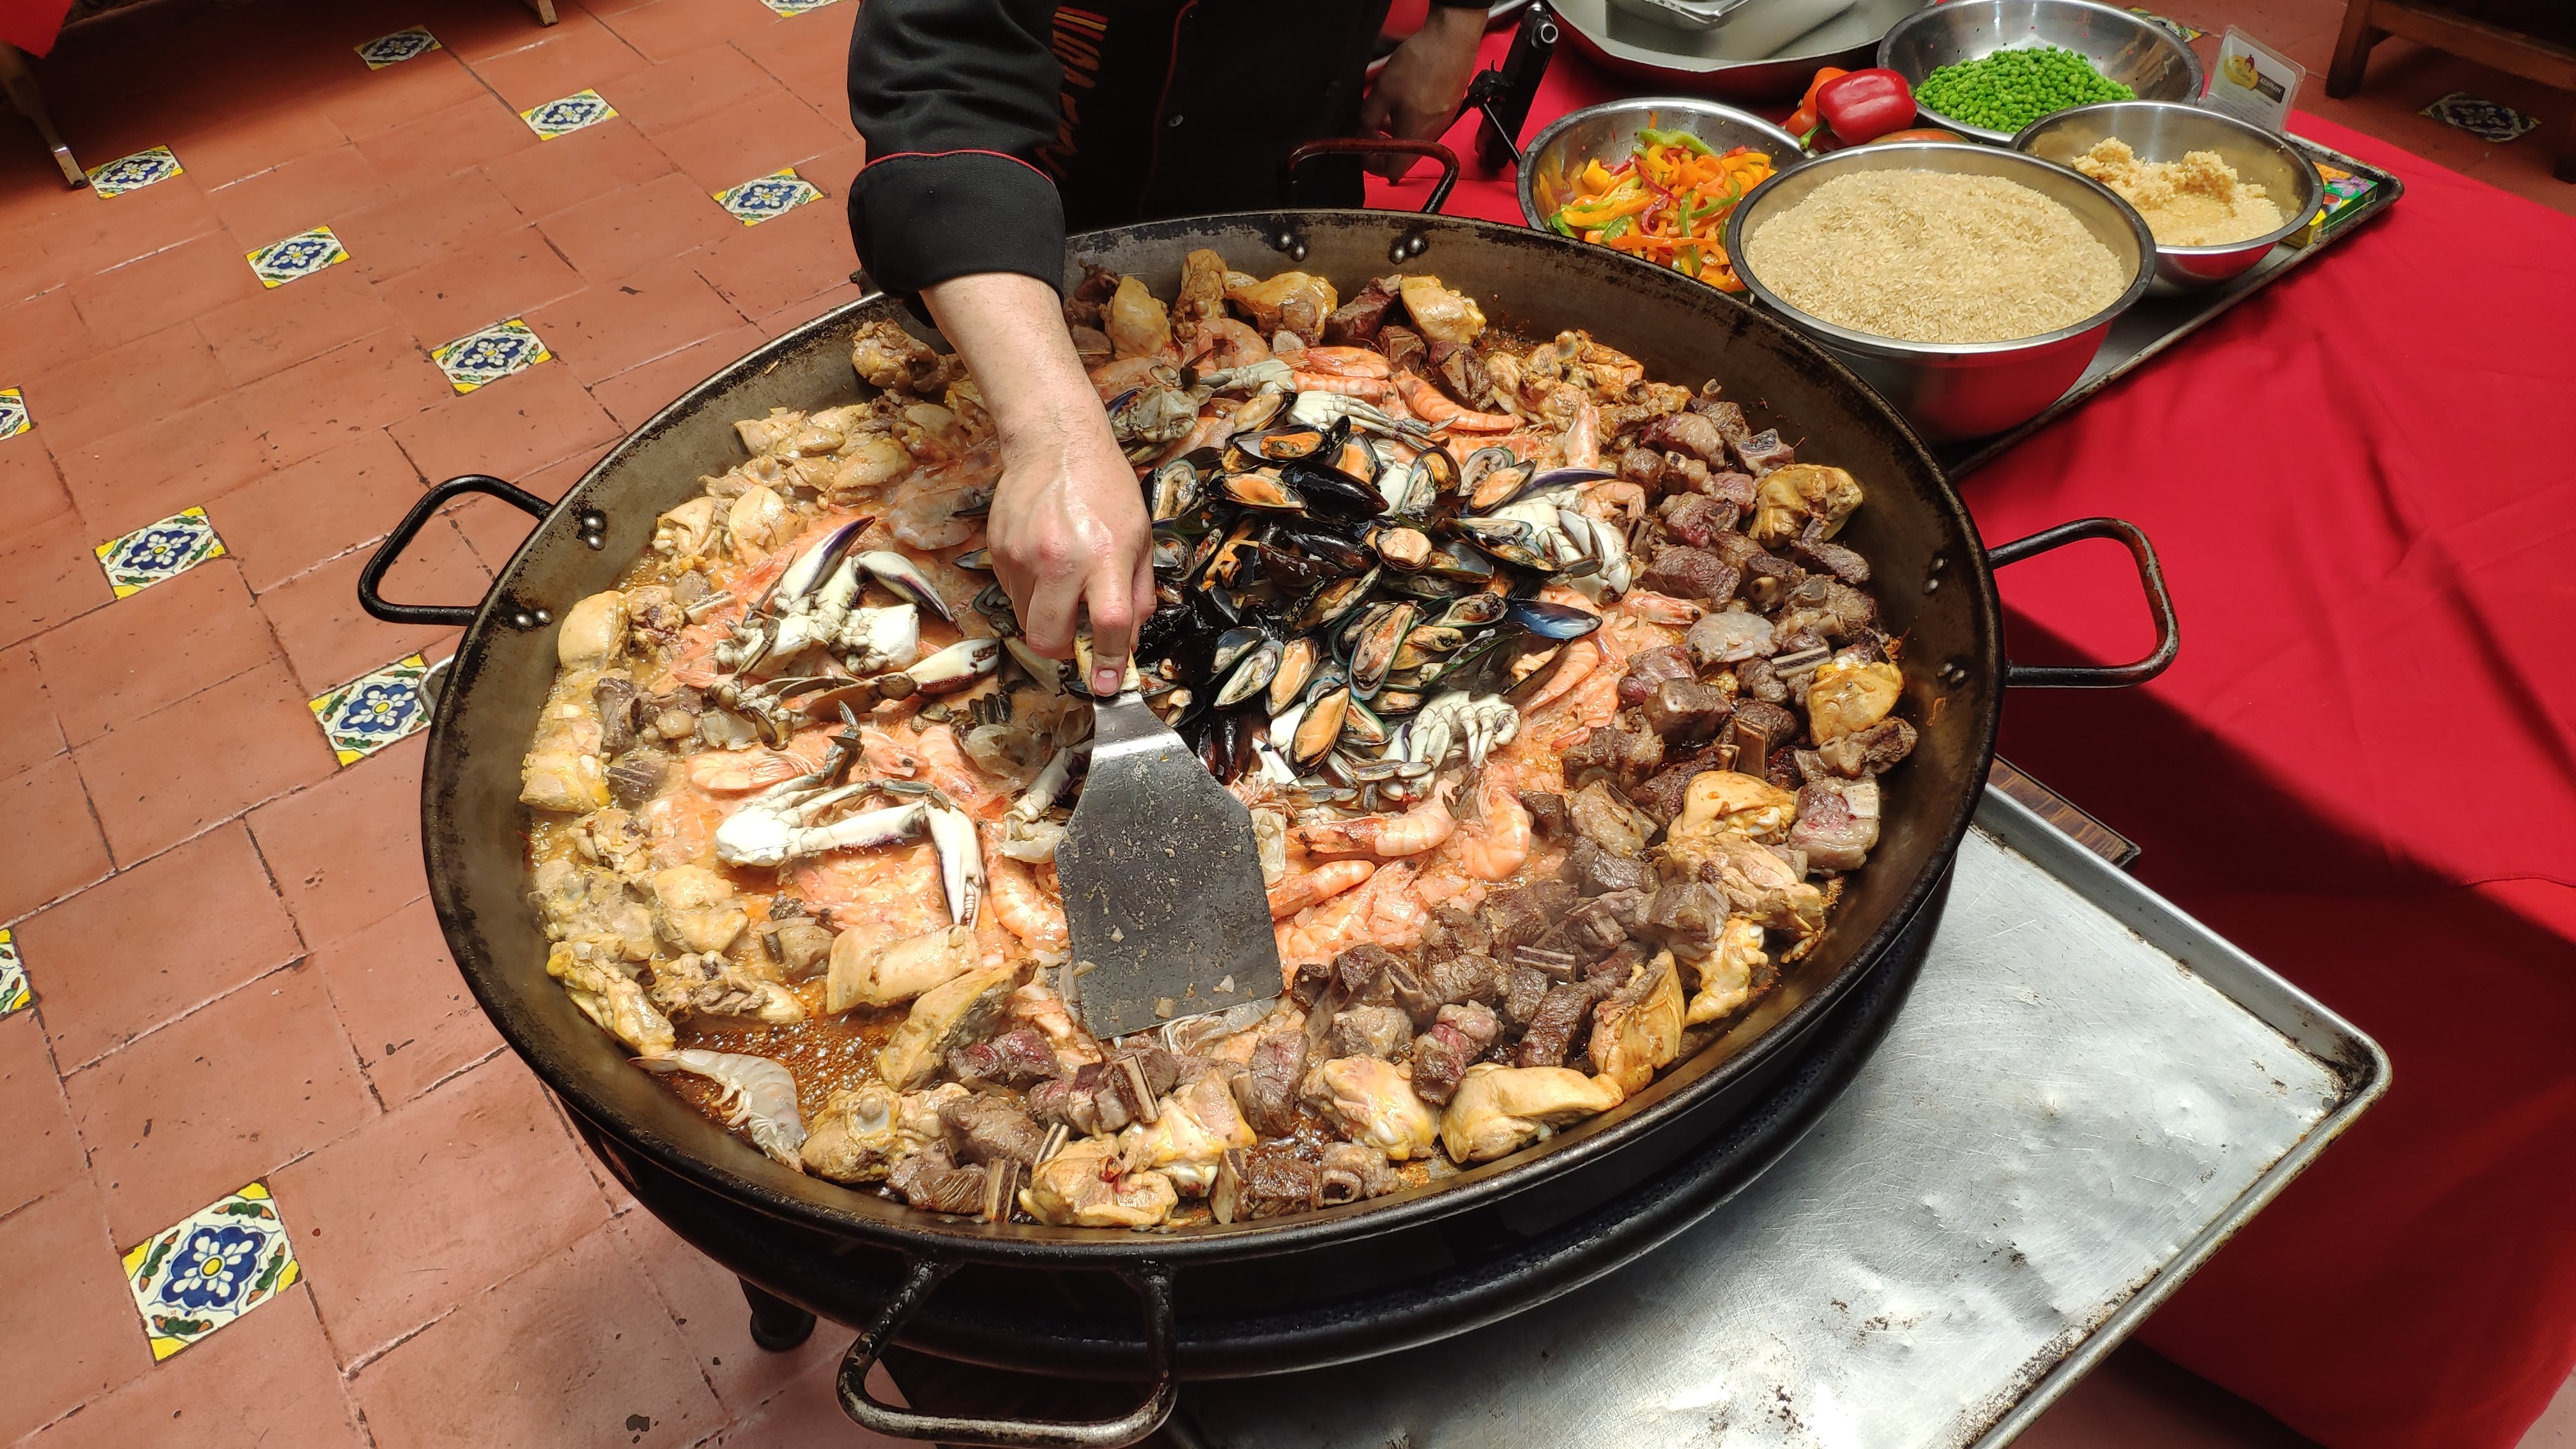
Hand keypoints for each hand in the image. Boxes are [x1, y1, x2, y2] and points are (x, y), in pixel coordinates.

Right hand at [920, 272, 1154, 695]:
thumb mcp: (1140, 538)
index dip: (1108, 664)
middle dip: (1062, 652)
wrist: (1055, 443)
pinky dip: (1030, 594)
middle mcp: (1060, 559)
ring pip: (1027, 620)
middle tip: (1075, 641)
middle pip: (1048, 639)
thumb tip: (1127, 642)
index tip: (1107, 685)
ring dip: (1046, 619)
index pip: (1107, 626)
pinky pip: (1012, 595)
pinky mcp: (998, 550)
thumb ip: (1137, 594)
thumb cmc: (1105, 489)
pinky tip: (1044, 564)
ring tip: (1062, 586)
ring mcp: (1023, 556)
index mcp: (1105, 557)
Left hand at [1359, 5, 1488, 179]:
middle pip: (1405, 155)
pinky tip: (1403, 99)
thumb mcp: (1382, 91)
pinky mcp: (1449, 107)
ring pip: (1415, 138)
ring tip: (1383, 111)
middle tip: (1368, 129)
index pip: (1394, 171)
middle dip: (1383, 146)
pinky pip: (1427, 123)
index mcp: (1415, 136)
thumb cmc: (1420, 64)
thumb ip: (1368, 116)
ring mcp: (1443, 121)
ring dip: (1396, 131)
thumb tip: (1363, 129)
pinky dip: (1410, 119)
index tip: (1364, 152)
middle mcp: (1432, 134)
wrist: (1452, 40)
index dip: (1375, 166)